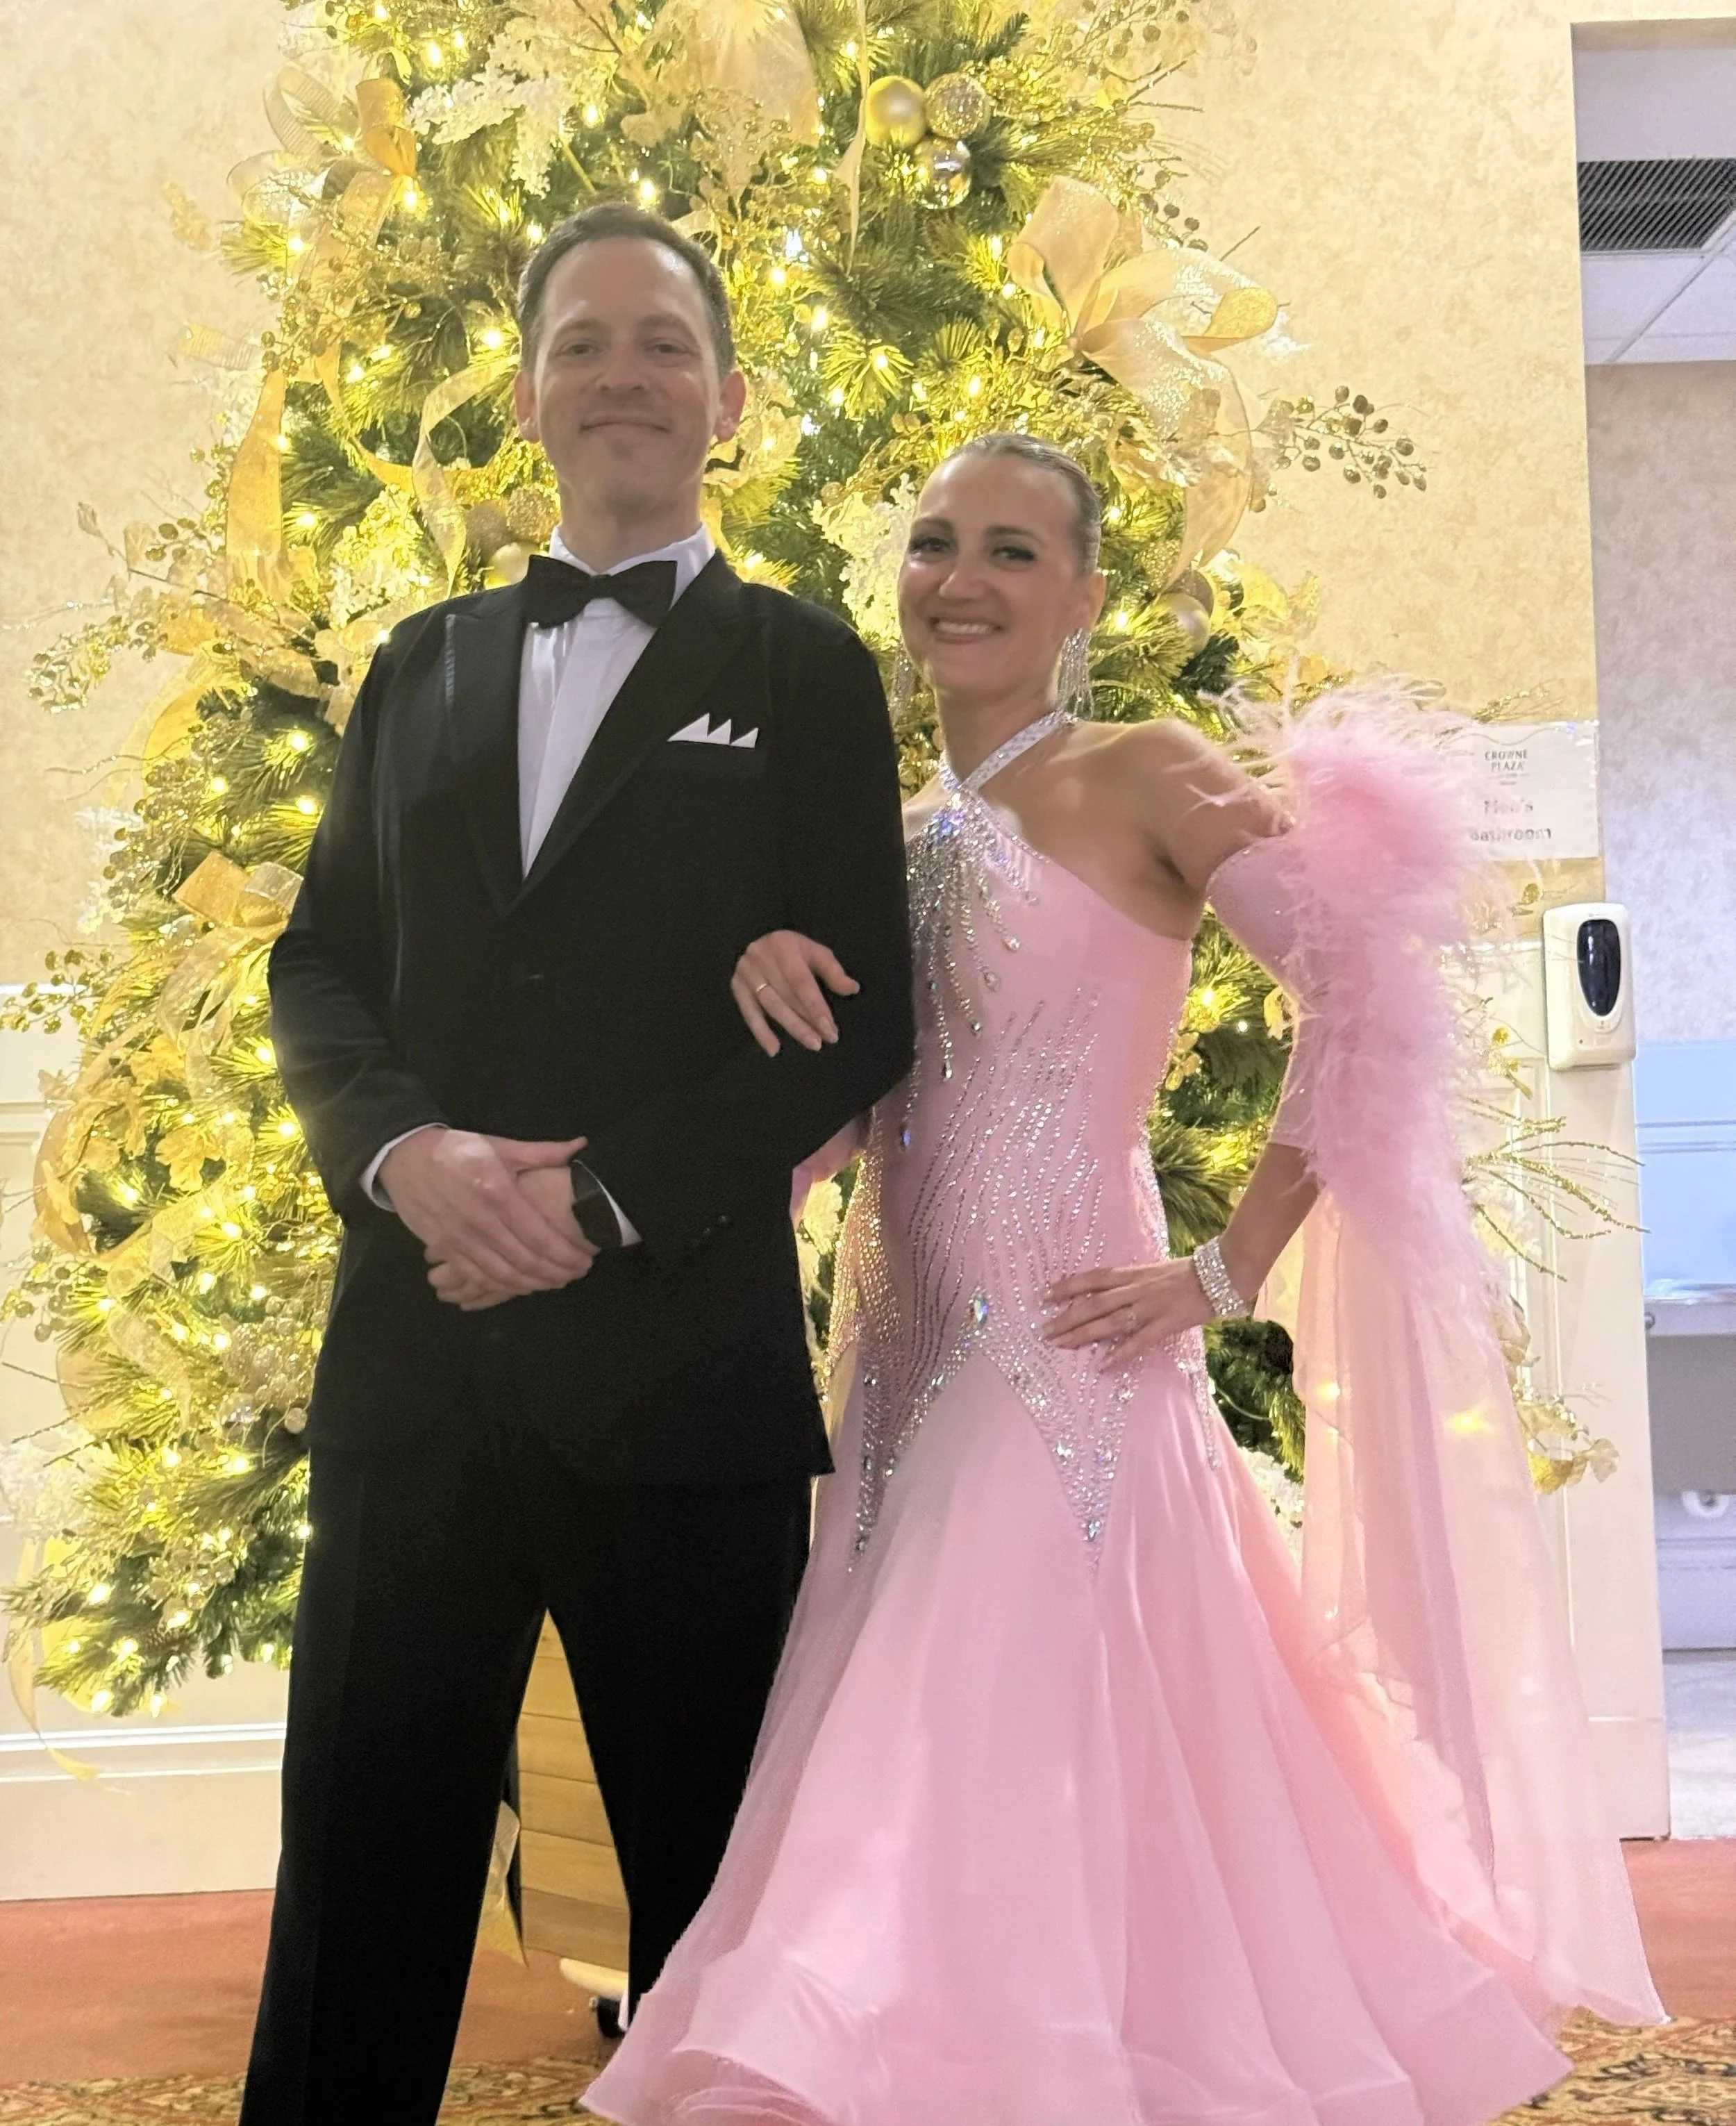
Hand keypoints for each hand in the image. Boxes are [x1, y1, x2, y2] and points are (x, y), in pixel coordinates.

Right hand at [426, 1160, 598, 1311]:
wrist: (405, 1158)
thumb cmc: (458, 1150)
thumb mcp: (500, 1146)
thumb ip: (542, 1153)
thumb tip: (580, 1146)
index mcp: (498, 1193)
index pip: (539, 1236)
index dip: (565, 1254)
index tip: (584, 1259)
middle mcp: (480, 1221)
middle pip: (524, 1261)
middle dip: (555, 1273)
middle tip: (576, 1274)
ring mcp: (459, 1239)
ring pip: (502, 1275)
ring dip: (533, 1284)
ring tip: (555, 1282)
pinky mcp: (445, 1249)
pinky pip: (477, 1277)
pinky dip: (501, 1287)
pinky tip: (520, 1286)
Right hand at [731, 931, 857, 1055]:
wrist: (761, 942)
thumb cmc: (793, 950)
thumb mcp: (815, 952)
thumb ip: (833, 971)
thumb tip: (852, 989)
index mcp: (783, 945)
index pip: (801, 982)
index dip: (816, 1007)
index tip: (830, 1029)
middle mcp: (761, 957)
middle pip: (786, 995)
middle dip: (807, 1020)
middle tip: (824, 1040)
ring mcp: (746, 972)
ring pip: (771, 1006)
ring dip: (792, 1028)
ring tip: (811, 1044)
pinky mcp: (736, 986)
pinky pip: (749, 1013)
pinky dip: (761, 1033)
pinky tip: (774, 1050)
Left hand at [1042, 1257, 1214, 1371]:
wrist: (1221, 1273)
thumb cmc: (1188, 1272)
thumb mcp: (1154, 1271)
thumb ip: (1132, 1282)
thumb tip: (1109, 1293)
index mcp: (1132, 1274)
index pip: (1092, 1279)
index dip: (1067, 1287)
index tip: (1044, 1296)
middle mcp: (1135, 1289)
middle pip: (1093, 1303)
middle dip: (1066, 1317)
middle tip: (1044, 1330)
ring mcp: (1150, 1307)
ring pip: (1109, 1322)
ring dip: (1082, 1334)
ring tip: (1060, 1345)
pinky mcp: (1166, 1324)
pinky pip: (1139, 1341)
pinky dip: (1120, 1353)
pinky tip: (1103, 1365)